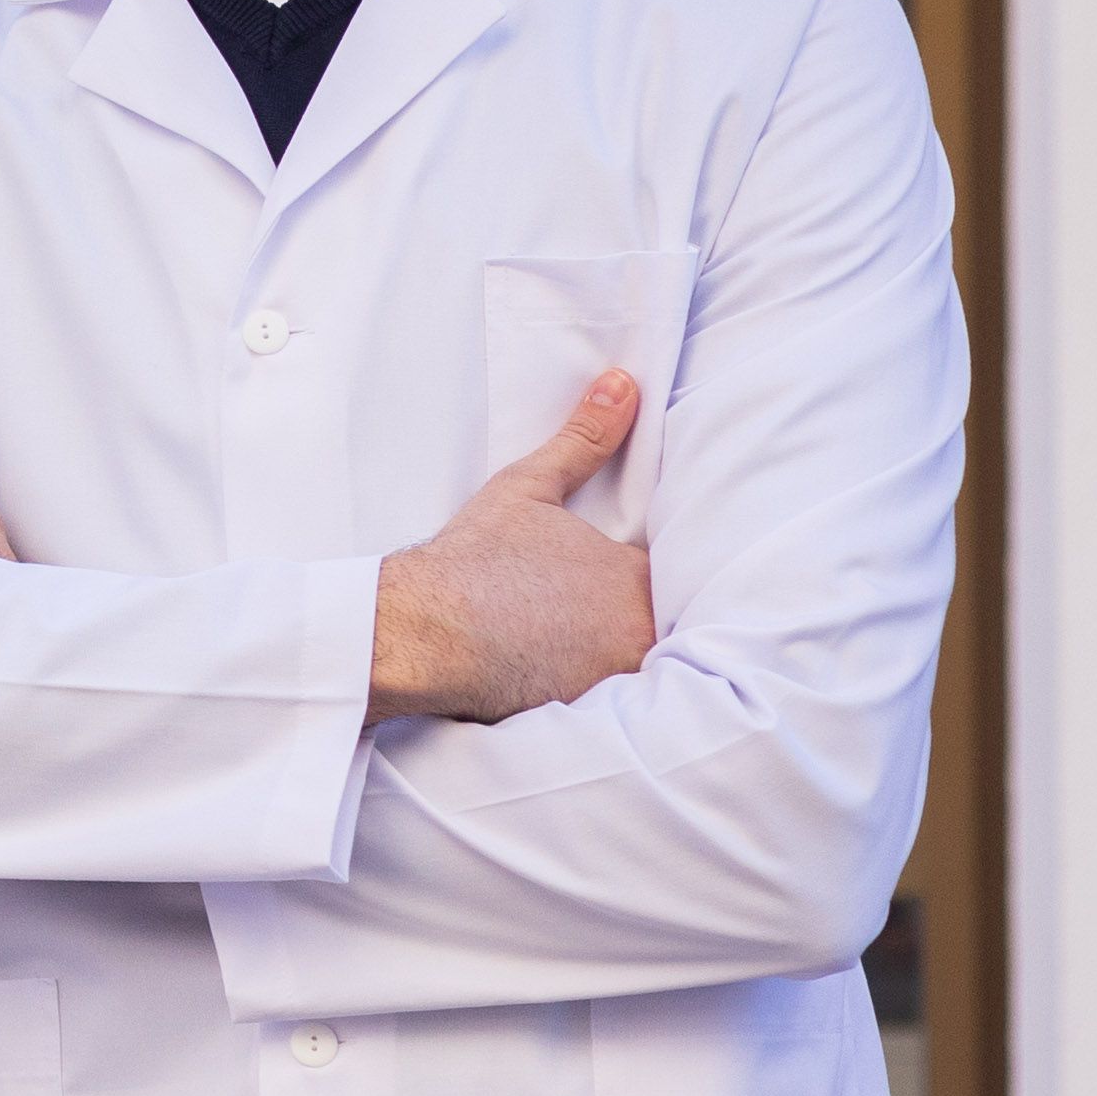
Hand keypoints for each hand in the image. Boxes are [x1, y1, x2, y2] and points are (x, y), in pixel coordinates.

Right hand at [372, 373, 656, 720]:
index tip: (618, 574)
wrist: (418, 631)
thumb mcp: (529, 490)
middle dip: (639, 615)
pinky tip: (562, 671)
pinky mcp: (582, 712)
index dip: (647, 574)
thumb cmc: (472, 560)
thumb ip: (585, 440)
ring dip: (621, 653)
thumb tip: (621, 383)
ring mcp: (613, 678)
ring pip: (642, 664)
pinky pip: (610, 700)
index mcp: (634, 578)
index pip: (678, 574)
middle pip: (666, 624)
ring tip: (581, 641)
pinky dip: (595, 685)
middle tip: (595, 609)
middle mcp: (637, 632)